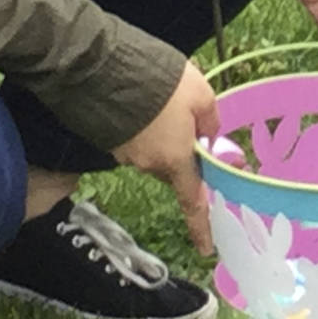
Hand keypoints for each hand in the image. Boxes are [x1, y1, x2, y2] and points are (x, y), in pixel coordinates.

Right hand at [111, 61, 219, 252]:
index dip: (201, 226)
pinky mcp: (110, 139)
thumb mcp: (201, 94)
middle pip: (173, 169)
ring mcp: (126, 153)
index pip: (193, 200)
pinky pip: (134, 141)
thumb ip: (211, 119)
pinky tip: (142, 104)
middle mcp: (150, 164)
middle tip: (189, 121)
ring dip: (161, 136)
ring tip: (161, 102)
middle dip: (182, 153)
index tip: (206, 249)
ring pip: (153, 153)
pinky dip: (142, 127)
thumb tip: (209, 136)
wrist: (106, 69)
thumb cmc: (162, 84)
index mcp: (177, 159)